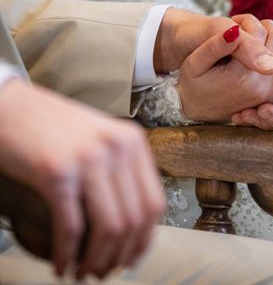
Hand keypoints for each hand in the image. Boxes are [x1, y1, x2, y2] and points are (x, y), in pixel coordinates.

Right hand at [0, 80, 164, 279]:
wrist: (11, 108)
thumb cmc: (53, 128)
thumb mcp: (101, 139)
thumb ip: (120, 169)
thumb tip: (132, 223)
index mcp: (133, 142)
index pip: (154, 203)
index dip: (144, 240)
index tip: (132, 259)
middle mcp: (118, 148)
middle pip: (134, 220)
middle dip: (121, 256)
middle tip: (104, 273)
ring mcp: (89, 159)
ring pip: (109, 227)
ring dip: (97, 260)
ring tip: (84, 273)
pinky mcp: (57, 173)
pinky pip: (71, 226)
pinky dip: (68, 254)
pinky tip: (61, 266)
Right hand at [178, 23, 272, 120]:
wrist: (198, 107)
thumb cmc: (194, 82)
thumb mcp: (196, 62)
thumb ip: (215, 46)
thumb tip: (236, 31)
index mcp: (244, 79)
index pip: (263, 35)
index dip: (250, 23)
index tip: (236, 25)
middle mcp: (265, 89)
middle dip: (271, 27)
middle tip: (254, 27)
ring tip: (266, 34)